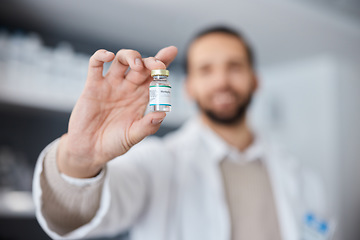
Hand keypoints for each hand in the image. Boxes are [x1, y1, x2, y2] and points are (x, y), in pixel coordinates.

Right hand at [57, 46, 177, 177]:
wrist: (89, 150)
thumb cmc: (113, 143)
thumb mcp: (133, 136)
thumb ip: (147, 126)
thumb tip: (162, 114)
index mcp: (141, 98)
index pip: (154, 76)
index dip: (163, 63)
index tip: (171, 52)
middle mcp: (128, 88)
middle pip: (141, 65)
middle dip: (151, 61)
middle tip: (157, 65)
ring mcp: (111, 85)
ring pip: (121, 60)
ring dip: (130, 56)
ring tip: (136, 64)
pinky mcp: (93, 86)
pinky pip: (95, 65)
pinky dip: (100, 56)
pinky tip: (108, 56)